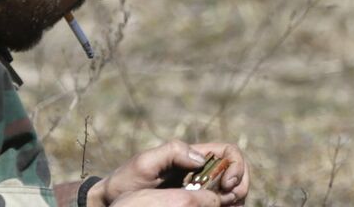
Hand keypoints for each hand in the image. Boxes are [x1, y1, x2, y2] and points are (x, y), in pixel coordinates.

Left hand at [95, 140, 250, 206]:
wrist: (114, 202)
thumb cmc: (127, 181)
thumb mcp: (145, 162)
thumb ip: (172, 152)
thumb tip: (201, 159)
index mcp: (193, 155)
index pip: (229, 153)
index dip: (236, 166)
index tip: (227, 184)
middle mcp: (201, 171)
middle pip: (237, 173)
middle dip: (239, 186)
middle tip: (227, 202)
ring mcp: (200, 189)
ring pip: (232, 192)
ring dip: (234, 200)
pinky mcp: (195, 203)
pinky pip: (217, 205)